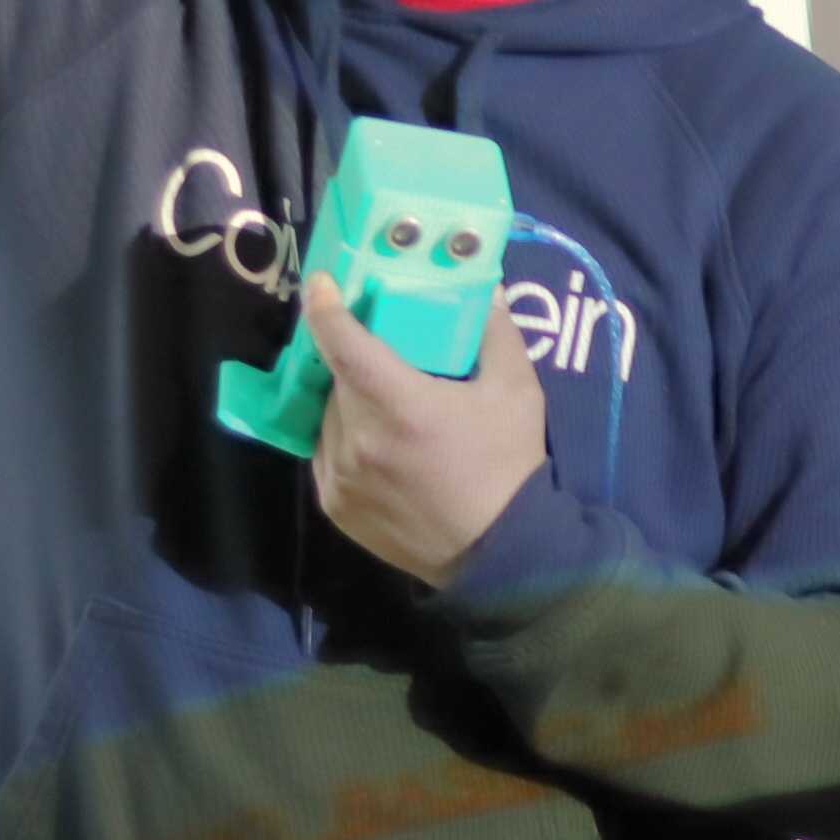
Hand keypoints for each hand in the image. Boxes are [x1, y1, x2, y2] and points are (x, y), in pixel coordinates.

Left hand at [304, 271, 545, 586]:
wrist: (500, 554)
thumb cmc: (508, 467)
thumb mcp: (517, 391)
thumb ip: (495, 332)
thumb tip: (488, 286)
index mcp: (400, 405)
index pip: (342, 343)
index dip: (325, 308)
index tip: (322, 285)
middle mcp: (358, 439)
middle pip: (337, 378)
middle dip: (353, 361)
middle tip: (380, 355)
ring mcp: (340, 475)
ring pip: (327, 416)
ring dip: (347, 402)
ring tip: (384, 406)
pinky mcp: (334, 505)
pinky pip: (325, 453)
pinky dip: (343, 438)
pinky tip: (375, 442)